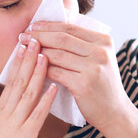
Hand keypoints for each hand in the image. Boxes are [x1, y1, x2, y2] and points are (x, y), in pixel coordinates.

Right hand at [0, 38, 56, 137]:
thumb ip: (7, 120)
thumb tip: (16, 108)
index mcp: (0, 113)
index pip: (11, 83)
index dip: (19, 64)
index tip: (26, 46)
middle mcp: (6, 114)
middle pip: (17, 82)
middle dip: (28, 59)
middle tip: (35, 38)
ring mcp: (14, 124)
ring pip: (26, 93)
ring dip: (37, 73)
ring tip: (45, 54)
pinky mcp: (23, 137)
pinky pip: (36, 115)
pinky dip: (46, 100)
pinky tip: (55, 87)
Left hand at [21, 22, 137, 137]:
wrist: (114, 112)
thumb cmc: (102, 85)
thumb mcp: (99, 59)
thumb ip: (82, 45)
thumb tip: (51, 29)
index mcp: (104, 41)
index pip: (71, 28)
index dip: (48, 25)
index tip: (32, 26)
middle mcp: (101, 52)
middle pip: (62, 38)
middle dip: (39, 36)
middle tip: (22, 36)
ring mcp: (93, 68)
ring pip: (57, 55)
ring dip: (37, 52)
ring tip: (24, 50)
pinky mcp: (84, 84)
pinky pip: (56, 72)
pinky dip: (42, 69)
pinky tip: (32, 68)